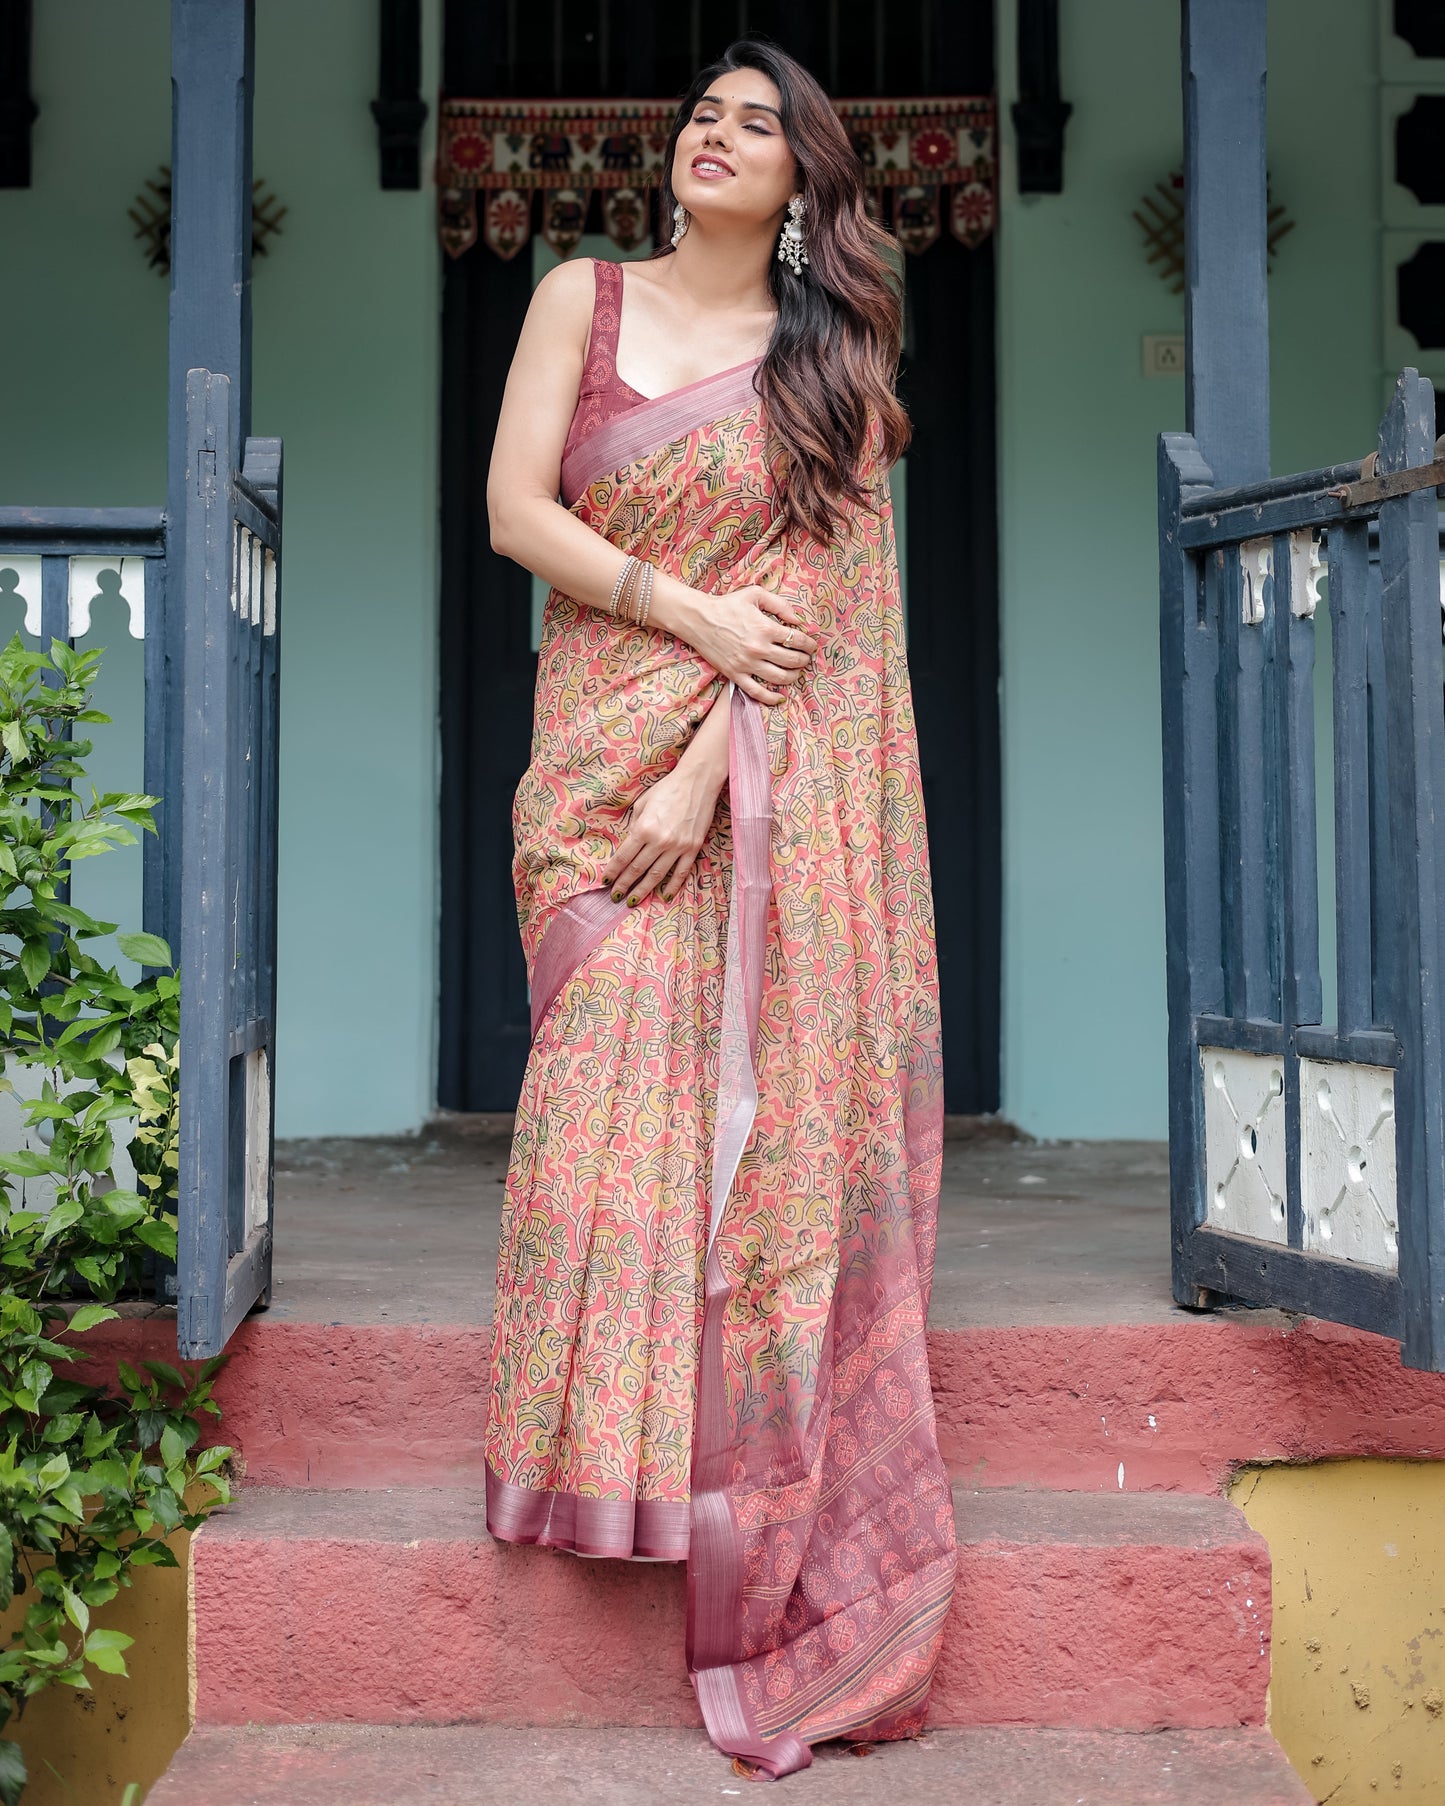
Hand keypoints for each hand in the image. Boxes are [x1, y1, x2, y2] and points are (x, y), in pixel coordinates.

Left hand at [601, 761, 724, 905]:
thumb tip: (630, 844)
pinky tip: (664, 896)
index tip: (606, 881)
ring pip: (657, 875)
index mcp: (644, 828)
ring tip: (633, 900)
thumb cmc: (667, 789)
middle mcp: (660, 841)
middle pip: (637, 869)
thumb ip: (634, 825)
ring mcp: (678, 847)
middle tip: (615, 897)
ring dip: (644, 890)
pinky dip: (673, 886)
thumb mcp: (642, 804)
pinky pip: (681, 872)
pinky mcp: (692, 848)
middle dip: (624, 885)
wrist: (697, 782)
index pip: (624, 857)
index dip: (613, 871)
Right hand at [686, 584, 817, 706]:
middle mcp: (758, 648)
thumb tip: (798, 619)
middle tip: (806, 658)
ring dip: (793, 676)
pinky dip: (771, 697)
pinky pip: (757, 692)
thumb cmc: (727, 604)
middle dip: (804, 660)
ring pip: (779, 678)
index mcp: (765, 628)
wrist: (698, 619)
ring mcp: (746, 664)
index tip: (811, 645)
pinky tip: (780, 697)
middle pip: (792, 660)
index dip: (809, 644)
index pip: (797, 640)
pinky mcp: (735, 674)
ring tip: (796, 672)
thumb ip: (780, 604)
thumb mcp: (755, 594)